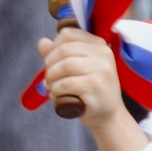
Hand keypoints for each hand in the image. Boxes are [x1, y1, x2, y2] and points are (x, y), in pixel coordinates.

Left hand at [35, 26, 132, 150]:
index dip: (53, 48)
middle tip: (48, 79)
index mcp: (99, 45)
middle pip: (63, 49)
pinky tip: (57, 96)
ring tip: (51, 88)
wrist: (109, 116)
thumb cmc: (91, 91)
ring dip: (51, 78)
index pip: (67, 34)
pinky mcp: (95, 86)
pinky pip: (66, 84)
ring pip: (64, 66)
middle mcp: (103, 54)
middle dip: (49, 65)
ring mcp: (101, 69)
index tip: (52, 63)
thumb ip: (59, 54)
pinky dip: (56, 90)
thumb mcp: (77, 69)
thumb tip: (42, 42)